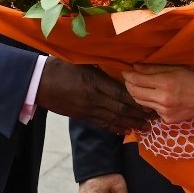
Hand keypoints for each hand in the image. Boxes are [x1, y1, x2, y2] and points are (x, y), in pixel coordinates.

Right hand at [36, 58, 152, 133]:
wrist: (39, 82)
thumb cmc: (61, 66)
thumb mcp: (83, 61)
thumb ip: (102, 64)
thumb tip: (122, 62)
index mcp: (94, 82)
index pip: (120, 93)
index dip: (137, 100)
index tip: (150, 102)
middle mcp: (93, 98)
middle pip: (120, 109)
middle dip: (138, 115)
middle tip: (154, 117)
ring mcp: (87, 110)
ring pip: (113, 119)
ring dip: (130, 124)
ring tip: (145, 128)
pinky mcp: (82, 116)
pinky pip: (102, 124)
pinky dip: (115, 128)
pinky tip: (126, 131)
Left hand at [123, 63, 193, 122]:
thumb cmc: (193, 78)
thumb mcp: (174, 68)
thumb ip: (152, 69)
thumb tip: (134, 67)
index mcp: (164, 83)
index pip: (137, 80)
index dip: (128, 75)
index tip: (124, 71)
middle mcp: (162, 99)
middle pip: (135, 93)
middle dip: (129, 85)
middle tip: (129, 79)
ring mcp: (164, 112)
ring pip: (141, 103)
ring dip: (137, 94)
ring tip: (138, 87)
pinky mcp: (167, 120)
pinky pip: (152, 110)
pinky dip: (150, 103)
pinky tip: (155, 97)